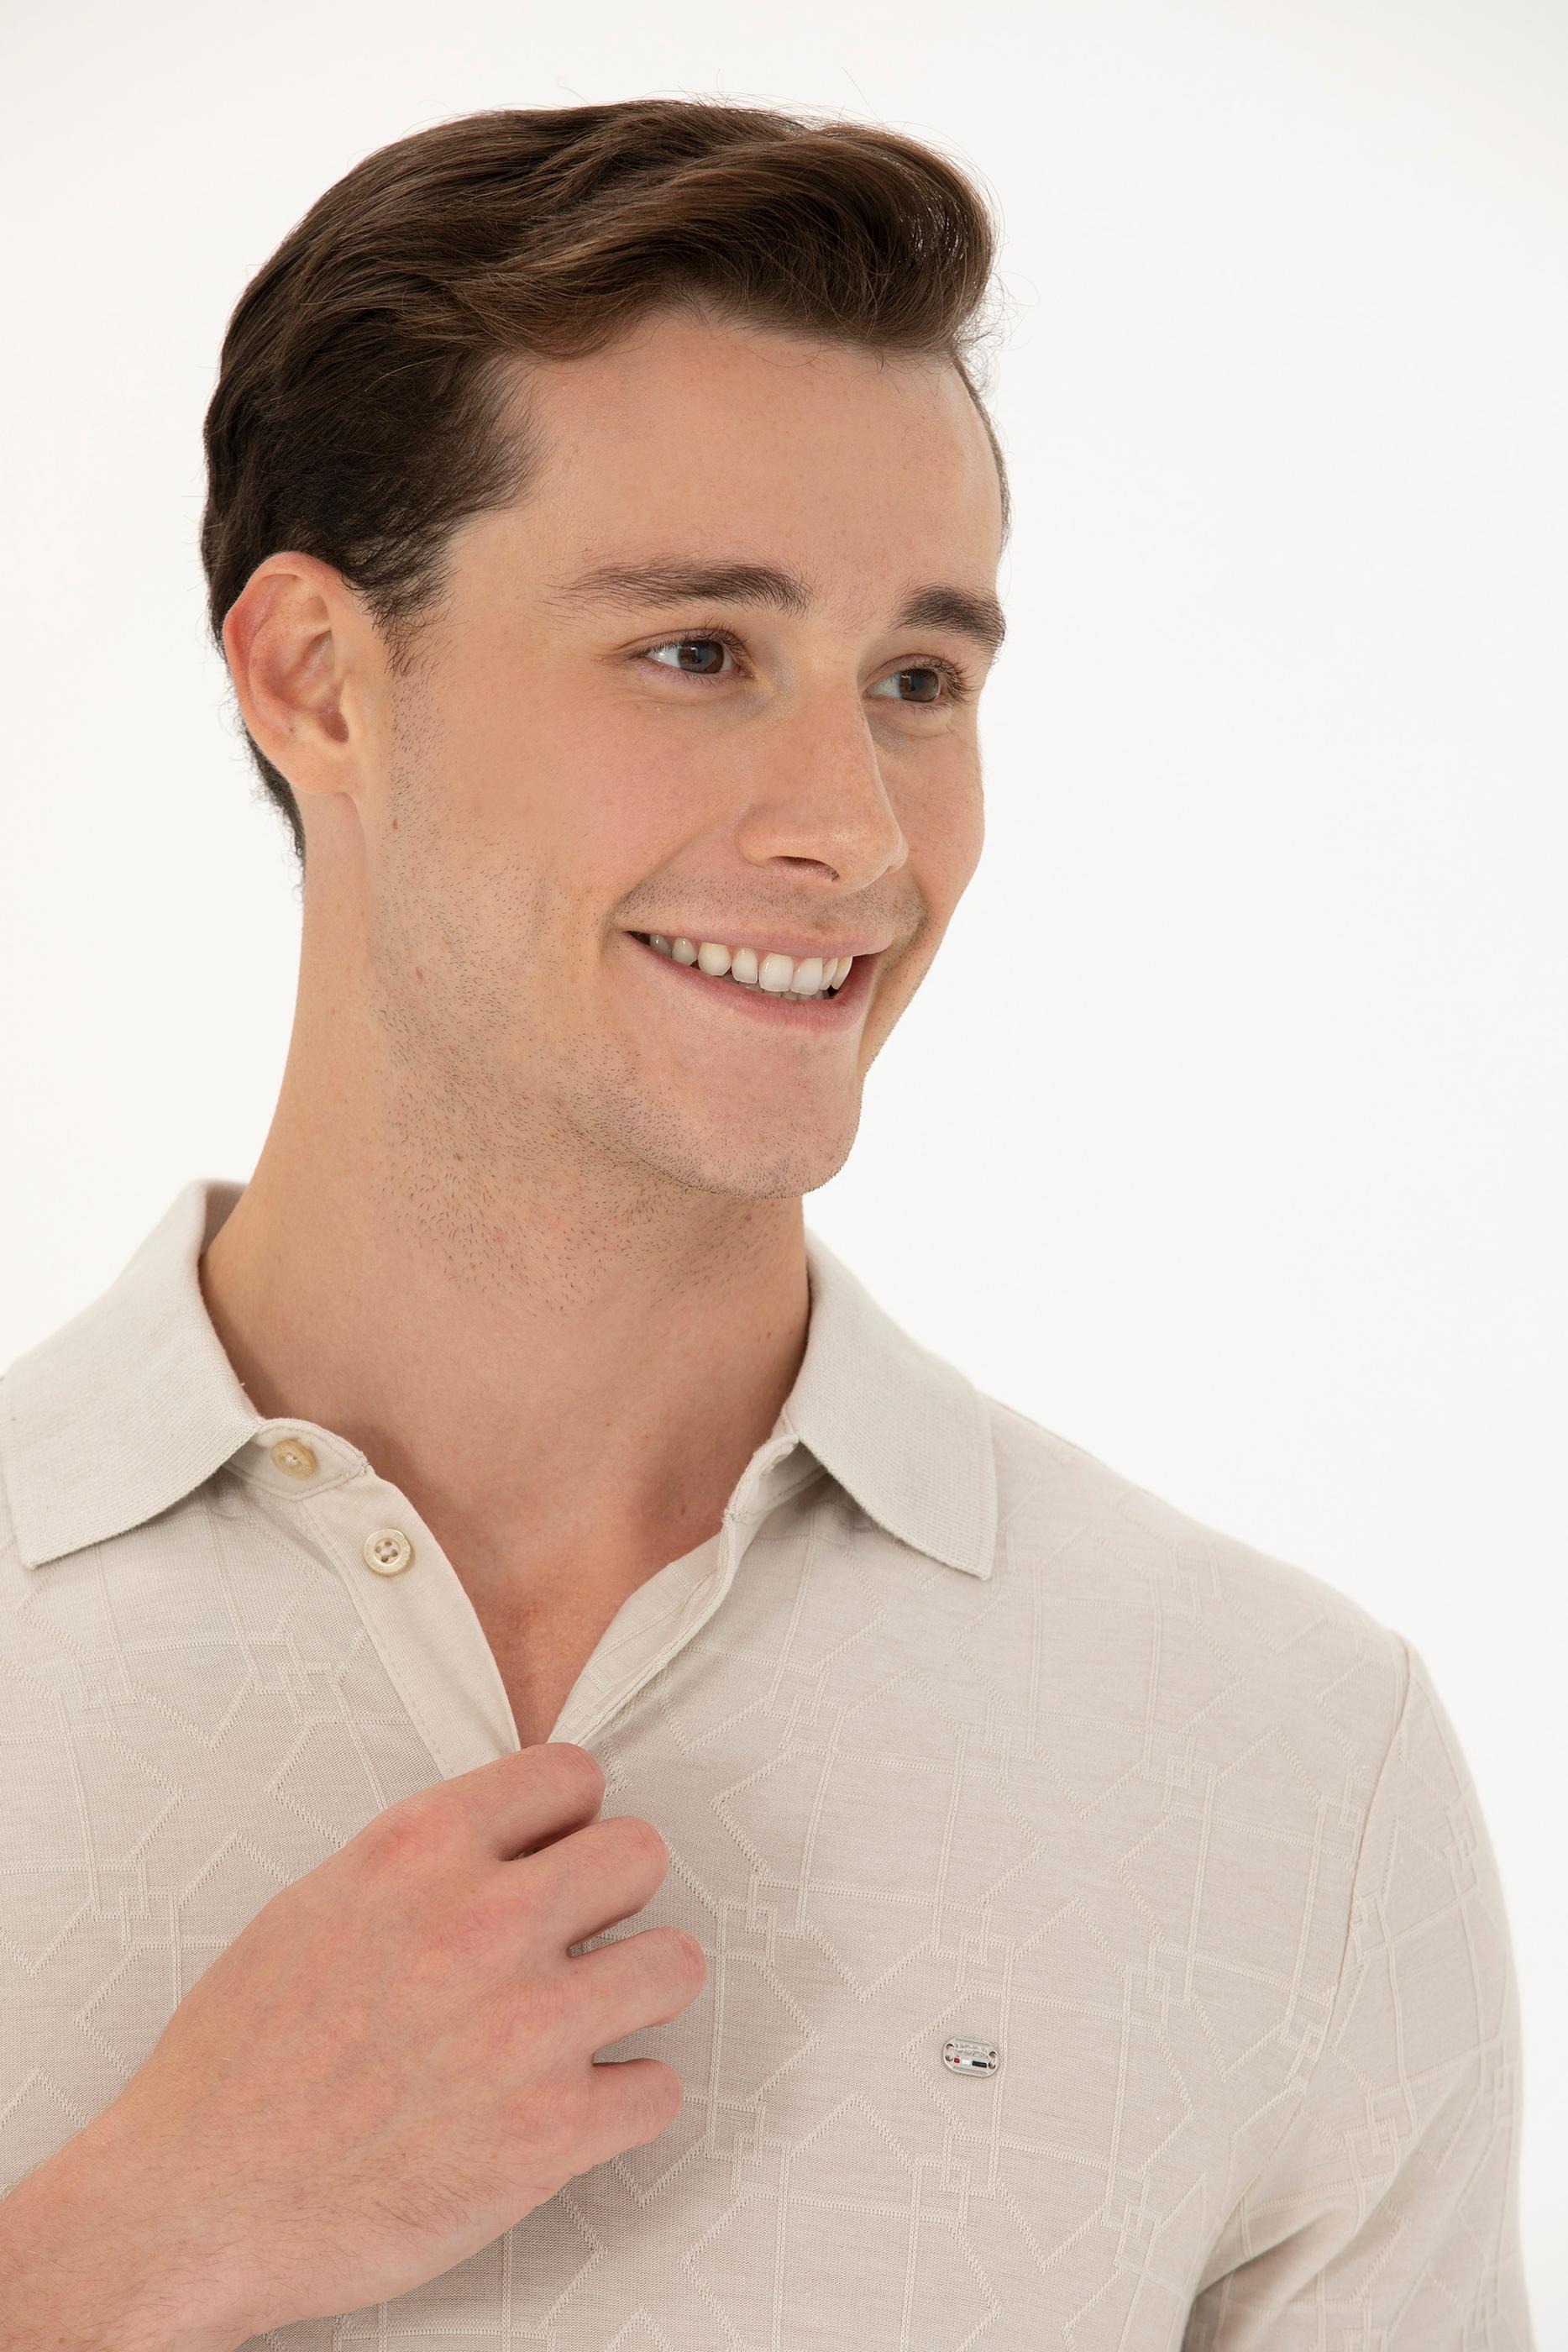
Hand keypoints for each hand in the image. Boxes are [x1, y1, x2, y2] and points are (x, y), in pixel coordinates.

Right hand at [86, 1743, 704, 2338]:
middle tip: (579, 1938)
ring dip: (635, 1995)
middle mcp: (483, 1922)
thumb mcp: (317, 1903)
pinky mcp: (552, 2131)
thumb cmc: (238, 2066)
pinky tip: (573, 2104)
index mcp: (418, 1850)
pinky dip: (623, 2103)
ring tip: (587, 2019)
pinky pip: (660, 2089)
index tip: (559, 1852)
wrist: (196, 2206)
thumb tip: (504, 1840)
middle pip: (642, 1855)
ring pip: (674, 1964)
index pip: (572, 1773)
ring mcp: (527, 2026)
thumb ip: (422, 1862)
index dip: (568, 1819)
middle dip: (615, 1896)